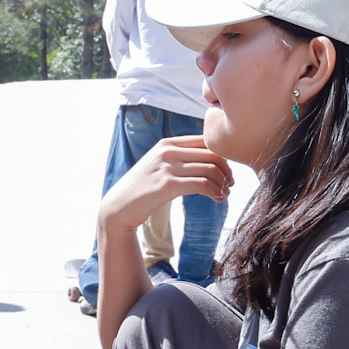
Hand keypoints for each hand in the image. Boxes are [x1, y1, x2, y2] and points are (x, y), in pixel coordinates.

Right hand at [97, 136, 232, 236]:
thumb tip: (207, 159)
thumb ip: (177, 158)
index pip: (205, 141)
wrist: (119, 206)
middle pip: (212, 154)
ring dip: (223, 183)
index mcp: (167, 143)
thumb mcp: (157, 165)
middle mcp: (167, 151)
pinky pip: (202, 184)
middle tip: (230, 184)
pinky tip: (218, 199)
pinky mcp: (167, 185)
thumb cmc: (141, 189)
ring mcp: (167, 167)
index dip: (222, 156)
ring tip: (224, 194)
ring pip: (210, 169)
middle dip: (227, 170)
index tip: (226, 171)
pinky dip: (215, 192)